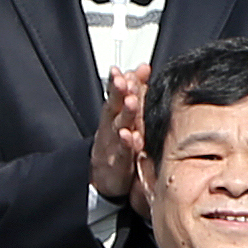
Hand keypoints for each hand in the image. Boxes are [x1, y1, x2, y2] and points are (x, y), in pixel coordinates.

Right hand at [88, 67, 147, 203]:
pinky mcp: (118, 163)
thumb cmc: (115, 144)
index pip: (115, 94)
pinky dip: (126, 144)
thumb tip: (142, 68)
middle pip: (113, 107)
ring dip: (125, 114)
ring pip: (118, 126)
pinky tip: (131, 136)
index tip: (121, 70)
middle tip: (123, 80)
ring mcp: (113, 145)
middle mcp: (111, 128)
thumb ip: (133, 90)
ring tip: (131, 102)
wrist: (104, 180)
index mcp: (112, 116)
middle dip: (118, 92)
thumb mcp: (122, 116)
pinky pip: (123, 152)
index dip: (117, 82)